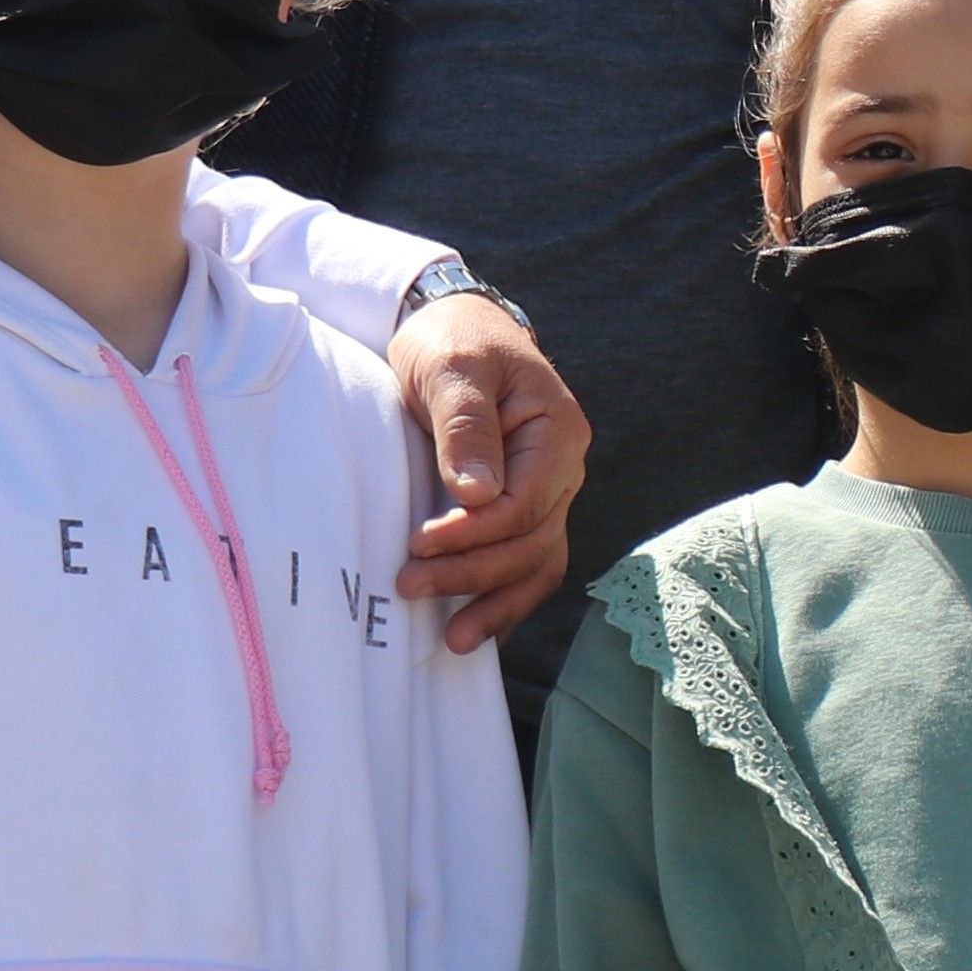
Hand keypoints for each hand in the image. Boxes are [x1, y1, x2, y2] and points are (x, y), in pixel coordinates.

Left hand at [388, 296, 586, 651]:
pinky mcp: (523, 508)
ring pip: (536, 562)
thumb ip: (465, 426)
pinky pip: (527, 563)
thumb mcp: (452, 368)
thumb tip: (477, 495)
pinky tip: (475, 630)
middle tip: (408, 586)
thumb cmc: (451, 340)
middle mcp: (563, 469)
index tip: (418, 543)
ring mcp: (548, 492)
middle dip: (473, 572)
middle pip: (531, 540)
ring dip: (496, 602)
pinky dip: (505, 599)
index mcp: (557, 432)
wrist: (451, 329)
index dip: (474, 533)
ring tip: (453, 641)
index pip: (525, 503)